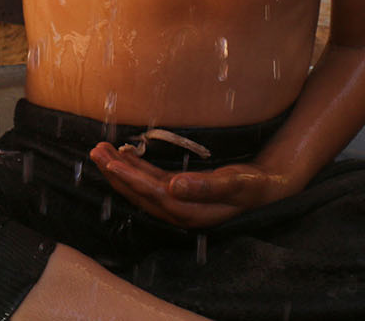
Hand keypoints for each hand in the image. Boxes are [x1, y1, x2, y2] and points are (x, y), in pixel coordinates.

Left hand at [90, 141, 291, 226]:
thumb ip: (206, 186)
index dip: (131, 179)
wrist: (268, 188)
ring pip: (143, 188)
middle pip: (141, 193)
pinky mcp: (182, 193)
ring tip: (101, 152)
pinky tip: (125, 157)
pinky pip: (152, 183)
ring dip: (122, 171)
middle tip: (96, 151)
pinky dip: (136, 170)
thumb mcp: (235, 184)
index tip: (111, 163)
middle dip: (117, 173)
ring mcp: (180, 203)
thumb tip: (174, 186)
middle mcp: (180, 211)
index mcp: (190, 212)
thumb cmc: (253, 185)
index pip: (152, 195)